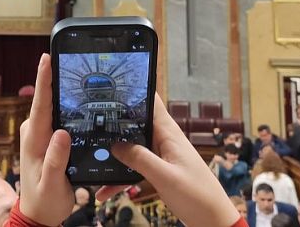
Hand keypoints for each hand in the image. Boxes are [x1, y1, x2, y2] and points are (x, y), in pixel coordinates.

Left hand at [19, 54, 72, 225]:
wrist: (38, 215)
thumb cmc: (45, 202)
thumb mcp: (52, 185)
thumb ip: (55, 160)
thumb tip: (62, 133)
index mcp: (33, 140)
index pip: (40, 105)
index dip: (44, 79)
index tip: (46, 57)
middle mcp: (33, 132)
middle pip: (47, 99)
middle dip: (56, 77)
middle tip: (70, 55)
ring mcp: (39, 134)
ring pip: (52, 107)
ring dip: (62, 90)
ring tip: (76, 69)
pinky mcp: (46, 138)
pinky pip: (56, 116)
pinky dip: (65, 105)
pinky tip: (78, 97)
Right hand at [97, 94, 239, 226]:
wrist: (212, 220)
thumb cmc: (197, 196)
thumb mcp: (165, 177)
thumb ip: (140, 159)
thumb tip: (115, 145)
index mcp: (168, 133)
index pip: (151, 101)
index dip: (134, 90)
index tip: (111, 86)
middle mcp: (164, 140)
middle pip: (135, 123)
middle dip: (114, 122)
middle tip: (87, 120)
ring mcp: (160, 155)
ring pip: (131, 147)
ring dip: (114, 153)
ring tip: (91, 157)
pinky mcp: (158, 170)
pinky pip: (134, 168)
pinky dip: (120, 176)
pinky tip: (104, 189)